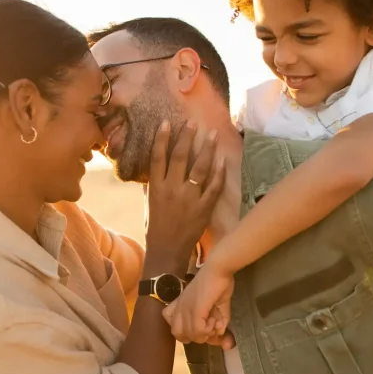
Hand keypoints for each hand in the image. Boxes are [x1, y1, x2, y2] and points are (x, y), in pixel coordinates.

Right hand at [144, 120, 224, 271]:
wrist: (166, 251)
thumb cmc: (156, 226)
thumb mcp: (150, 202)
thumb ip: (154, 183)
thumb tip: (157, 164)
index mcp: (156, 187)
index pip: (157, 157)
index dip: (162, 138)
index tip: (167, 122)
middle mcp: (172, 190)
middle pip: (180, 157)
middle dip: (187, 137)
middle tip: (193, 122)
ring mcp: (189, 199)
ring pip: (200, 168)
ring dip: (207, 149)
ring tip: (212, 135)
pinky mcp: (203, 208)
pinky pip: (214, 186)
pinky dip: (219, 172)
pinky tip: (222, 159)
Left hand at [163, 260, 234, 344]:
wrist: (218, 269)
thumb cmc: (218, 284)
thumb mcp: (218, 307)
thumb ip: (219, 322)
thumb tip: (222, 335)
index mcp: (181, 306)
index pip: (173, 327)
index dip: (188, 332)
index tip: (203, 326)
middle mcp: (179, 308)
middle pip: (178, 335)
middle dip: (195, 336)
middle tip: (209, 328)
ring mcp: (185, 309)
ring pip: (189, 335)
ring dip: (205, 333)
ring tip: (214, 321)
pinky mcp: (195, 310)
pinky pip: (198, 330)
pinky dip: (209, 329)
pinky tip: (215, 319)